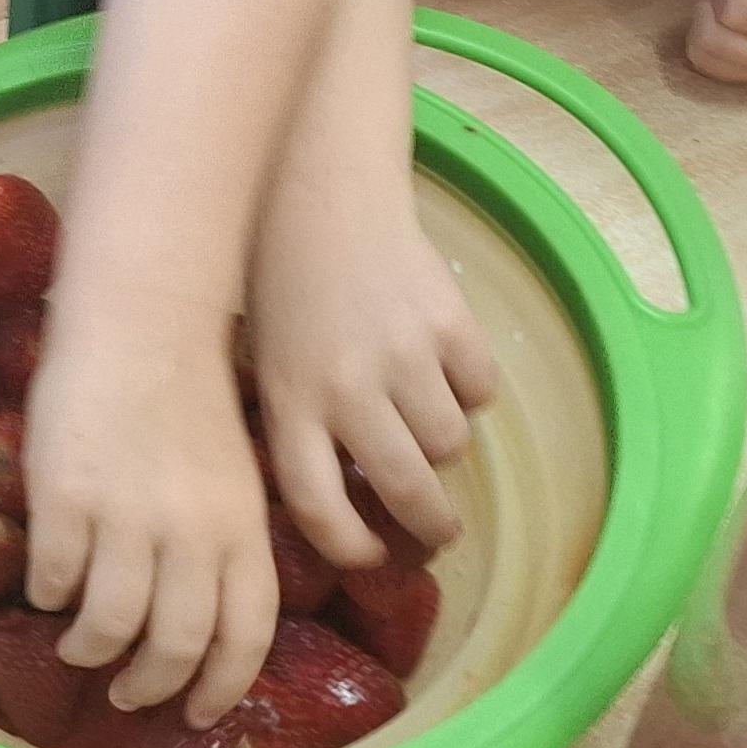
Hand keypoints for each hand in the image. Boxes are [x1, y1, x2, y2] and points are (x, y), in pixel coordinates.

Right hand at [25, 303, 276, 723]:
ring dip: (89, 650)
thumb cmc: (190, 391)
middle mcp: (192, 534)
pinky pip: (52, 580)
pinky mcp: (65, 499)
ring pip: (108, 627)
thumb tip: (202, 616)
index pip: (244, 637)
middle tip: (127, 692)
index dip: (219, 688)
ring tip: (79, 645)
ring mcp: (127, 518)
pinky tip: (47, 586)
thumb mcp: (236, 473)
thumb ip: (225, 541)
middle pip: (173, 648)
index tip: (197, 713)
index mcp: (243, 528)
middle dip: (147, 687)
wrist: (142, 319)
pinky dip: (48, 596)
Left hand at [247, 164, 493, 567]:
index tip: (371, 557)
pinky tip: (445, 369)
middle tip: (436, 532)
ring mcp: (404, 355)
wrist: (320, 191)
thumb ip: (297, 428)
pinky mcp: (450, 322)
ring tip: (426, 423)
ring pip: (450, 445)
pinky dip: (470, 391)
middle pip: (405, 492)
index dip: (353, 550)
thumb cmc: (280, 282)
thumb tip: (345, 503)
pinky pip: (481, 391)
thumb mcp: (265, 363)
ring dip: (444, 446)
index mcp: (290, 404)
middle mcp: (347, 390)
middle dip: (428, 526)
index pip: (323, 511)